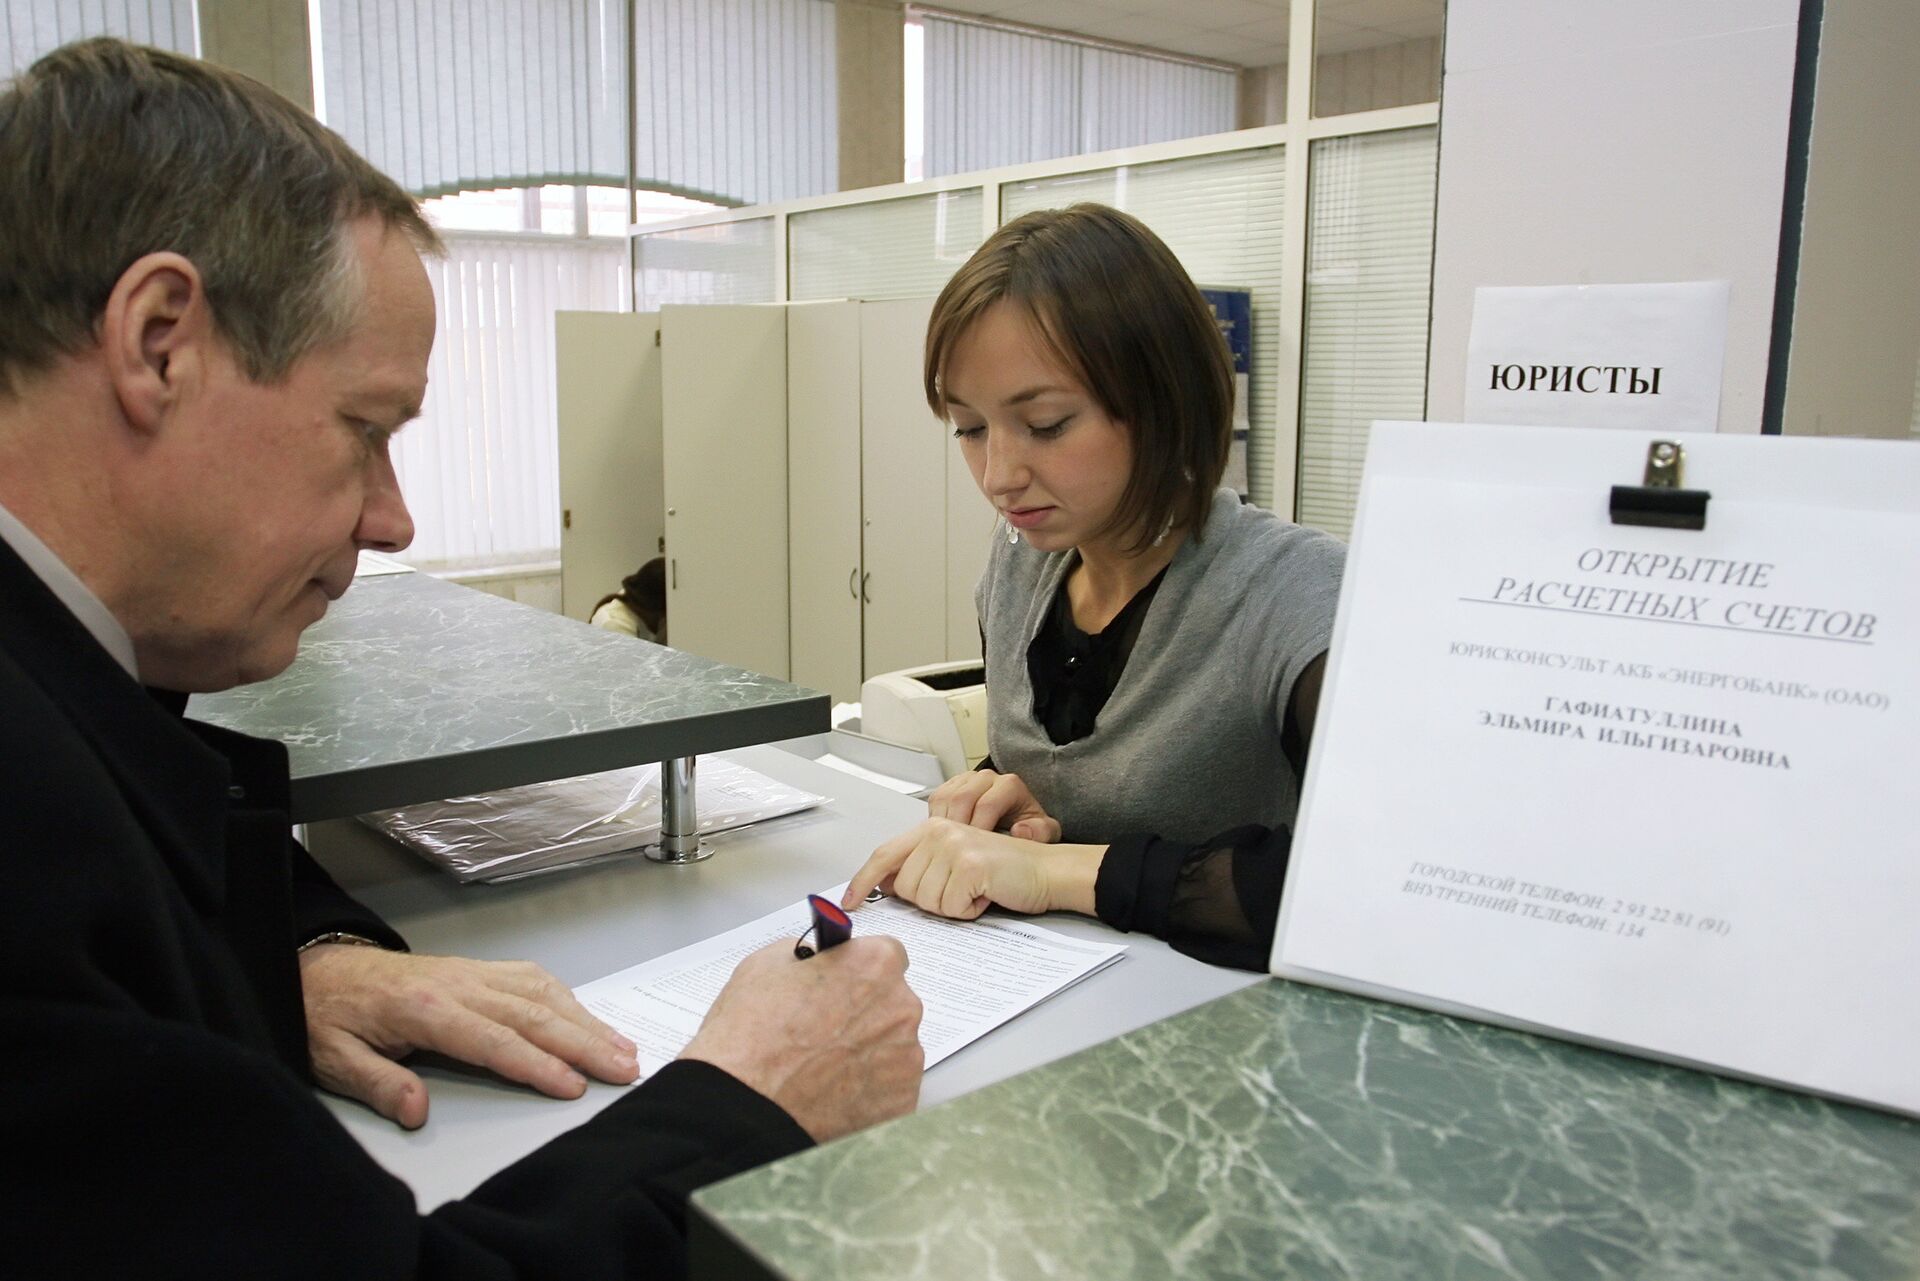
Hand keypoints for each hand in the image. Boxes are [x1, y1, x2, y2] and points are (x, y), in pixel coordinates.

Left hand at [299, 946, 639, 1129]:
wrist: (319, 968)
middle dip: (584, 1043)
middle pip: (533, 1014)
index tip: (573, 1086)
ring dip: (585, 1020)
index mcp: (425, 1009)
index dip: (537, 1065)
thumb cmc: (328, 1014)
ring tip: (622, 1046)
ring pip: (541, 993)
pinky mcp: (476, 970)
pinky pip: (531, 979)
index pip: (494, 1041)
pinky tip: (585, 1017)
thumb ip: (379, 1084)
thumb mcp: (334, 1059)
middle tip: (624, 1067)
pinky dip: (566, 998)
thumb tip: (416, 1111)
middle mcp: (459, 985)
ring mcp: (472, 973)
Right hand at [678, 938, 922, 1140]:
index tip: (844, 982)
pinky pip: (890, 1088)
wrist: (743, 1106)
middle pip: (892, 1003)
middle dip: (865, 1012)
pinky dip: (867, 1090)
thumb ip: (811, 955)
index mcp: (876, 964)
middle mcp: (901, 1007)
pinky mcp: (901, 1101)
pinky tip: (832, 1093)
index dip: (859, 969)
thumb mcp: (768, 963)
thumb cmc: (751, 1036)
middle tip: (825, 1031)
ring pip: (893, 1047)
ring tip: (822, 1068)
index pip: (886, 955)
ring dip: (867, 1052)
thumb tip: (821, 960)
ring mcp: (905, 1057)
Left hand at [843, 817, 1102, 919]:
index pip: (884, 855)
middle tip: (961, 890)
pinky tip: (985, 895)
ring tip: (975, 891)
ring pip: (926, 901)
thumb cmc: (1003, 872)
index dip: (863, 881)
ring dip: (952, 907)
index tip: (850, 903)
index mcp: (931, 828)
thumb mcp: (955, 863)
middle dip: (930, 901)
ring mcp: (954, 846)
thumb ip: (921, 867)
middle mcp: (939, 831)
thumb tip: (884, 884)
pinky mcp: (970, 865)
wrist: (1046, 871)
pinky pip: (950, 907)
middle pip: (904, 888)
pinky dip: (969, 911)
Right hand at [927, 768, 1061, 841]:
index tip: (977, 850)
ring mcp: (966, 780)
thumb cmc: (1027, 827)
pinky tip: (942, 837)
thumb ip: (1040, 832)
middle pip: (962, 798)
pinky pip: (936, 799)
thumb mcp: (1043, 832)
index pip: (987, 804)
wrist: (1018, 821)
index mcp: (1009, 785)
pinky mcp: (950, 786)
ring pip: (945, 797)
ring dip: (943, 824)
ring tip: (948, 846)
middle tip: (957, 851)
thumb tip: (1020, 830)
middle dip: (958, 828)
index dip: (979, 829)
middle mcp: (987, 778)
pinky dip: (935, 819)